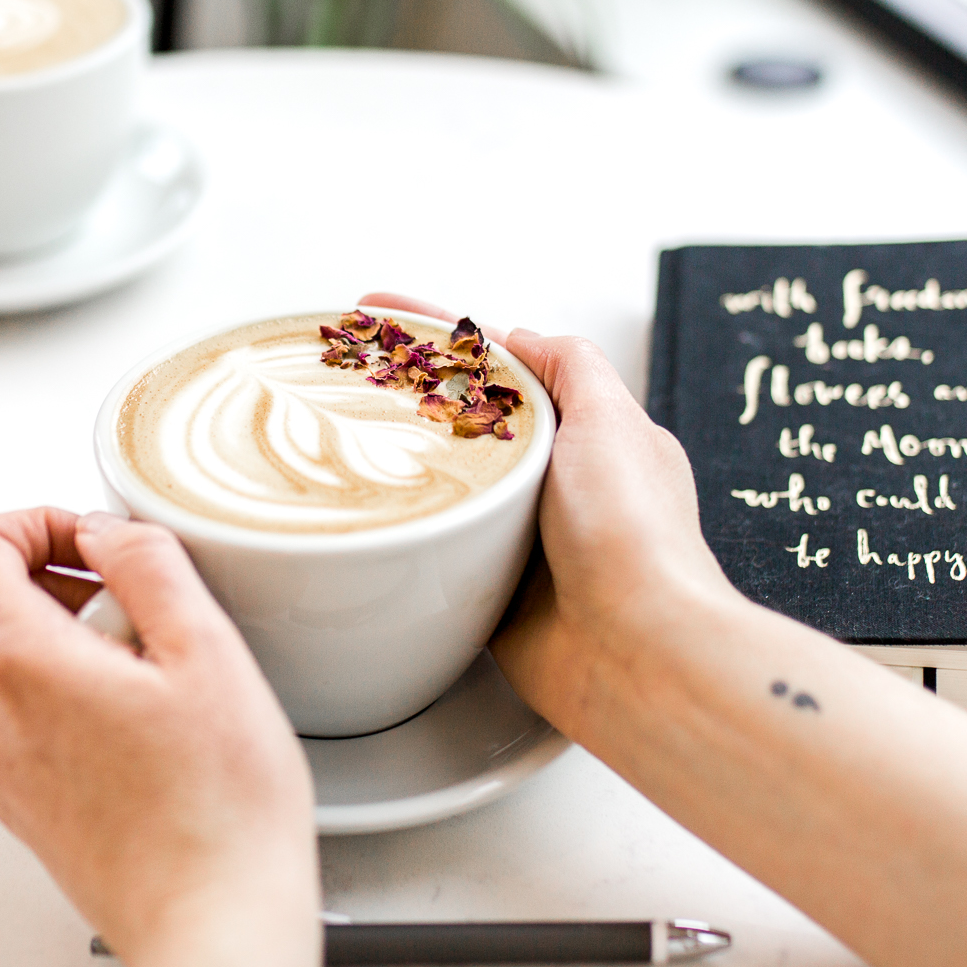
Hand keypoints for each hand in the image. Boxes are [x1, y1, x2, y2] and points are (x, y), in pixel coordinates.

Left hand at [0, 508, 318, 966]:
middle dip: (81, 594)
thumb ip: (146, 564)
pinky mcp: (25, 809)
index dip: (37, 522)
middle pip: (3, 607)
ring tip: (171, 696)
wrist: (215, 930)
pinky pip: (40, 724)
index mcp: (20, 665)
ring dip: (91, 654)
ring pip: (28, 668)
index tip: (98, 545)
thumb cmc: (222, 809)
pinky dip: (89, 708)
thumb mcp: (207, 650)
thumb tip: (105, 530)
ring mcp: (1, 771)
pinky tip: (159, 743)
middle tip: (163, 630)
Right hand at [358, 294, 739, 730]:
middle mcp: (559, 488)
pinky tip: (360, 511)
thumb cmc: (634, 536)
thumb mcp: (611, 421)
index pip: (505, 368)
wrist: (636, 654)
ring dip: (400, 464)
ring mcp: (524, 542)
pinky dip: (406, 531)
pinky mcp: (492, 595)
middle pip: (468, 423)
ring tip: (329, 429)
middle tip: (335, 372)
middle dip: (409, 396)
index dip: (442, 337)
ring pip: (449, 486)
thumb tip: (522, 337)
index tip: (378, 312)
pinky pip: (438, 552)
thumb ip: (572, 367)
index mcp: (593, 439)